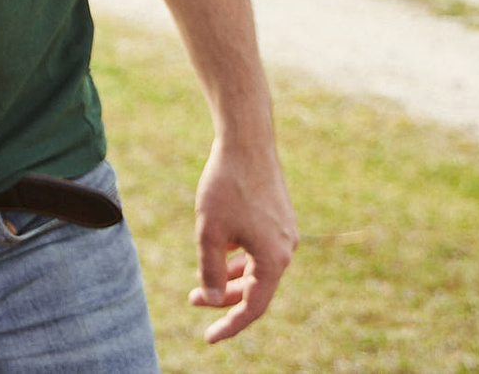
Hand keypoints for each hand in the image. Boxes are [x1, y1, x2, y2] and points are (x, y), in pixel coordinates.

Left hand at [187, 138, 295, 342]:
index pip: (253, 307)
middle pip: (255, 288)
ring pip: (257, 269)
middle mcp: (286, 249)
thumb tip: (211, 301)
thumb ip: (210, 271)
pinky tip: (219, 253)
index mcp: (274, 259)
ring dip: (230, 278)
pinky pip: (260, 250)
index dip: (230, 325)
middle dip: (224, 299)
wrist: (247, 141)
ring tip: (201, 282)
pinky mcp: (280, 218)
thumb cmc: (226, 185)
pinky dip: (240, 258)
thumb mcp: (209, 232)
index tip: (209, 338)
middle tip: (192, 299)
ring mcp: (286, 233)